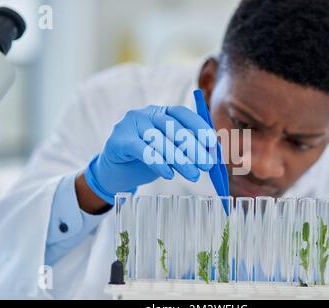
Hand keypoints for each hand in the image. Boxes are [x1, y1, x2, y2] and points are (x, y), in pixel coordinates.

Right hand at [83, 105, 215, 205]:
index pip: (183, 113)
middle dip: (193, 147)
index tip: (213, 142)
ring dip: (179, 159)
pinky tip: (169, 174)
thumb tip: (211, 156)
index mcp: (161, 112)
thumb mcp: (170, 153)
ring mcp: (131, 124)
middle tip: (207, 165)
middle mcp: (146, 113)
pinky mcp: (119, 140)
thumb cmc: (147, 160)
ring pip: (159, 140)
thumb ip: (186, 150)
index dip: (199, 126)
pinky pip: (142, 150)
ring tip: (193, 175)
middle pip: (173, 127)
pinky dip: (158, 162)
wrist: (116, 172)